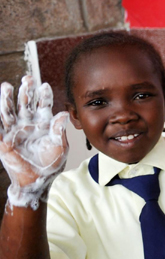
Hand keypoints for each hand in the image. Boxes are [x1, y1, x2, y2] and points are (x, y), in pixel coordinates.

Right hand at [0, 76, 68, 208]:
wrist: (38, 180)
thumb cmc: (51, 163)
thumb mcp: (59, 146)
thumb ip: (59, 130)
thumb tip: (64, 114)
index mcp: (44, 122)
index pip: (43, 104)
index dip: (43, 95)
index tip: (44, 85)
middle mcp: (28, 123)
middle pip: (25, 103)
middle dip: (26, 91)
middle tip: (27, 79)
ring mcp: (15, 130)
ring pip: (9, 111)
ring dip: (7, 99)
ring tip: (6, 86)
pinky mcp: (4, 140)